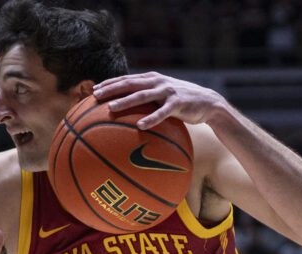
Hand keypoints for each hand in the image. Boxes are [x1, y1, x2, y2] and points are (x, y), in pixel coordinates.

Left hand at [92, 71, 227, 129]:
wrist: (208, 102)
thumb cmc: (181, 102)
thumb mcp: (163, 95)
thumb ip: (147, 97)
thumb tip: (128, 109)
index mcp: (151, 79)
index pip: (126, 79)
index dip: (110, 83)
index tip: (94, 90)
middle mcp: (157, 82)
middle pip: (129, 84)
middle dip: (111, 89)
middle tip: (95, 96)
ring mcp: (167, 92)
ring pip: (142, 96)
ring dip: (125, 101)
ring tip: (111, 108)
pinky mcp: (177, 104)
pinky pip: (162, 113)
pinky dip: (151, 119)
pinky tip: (140, 126)